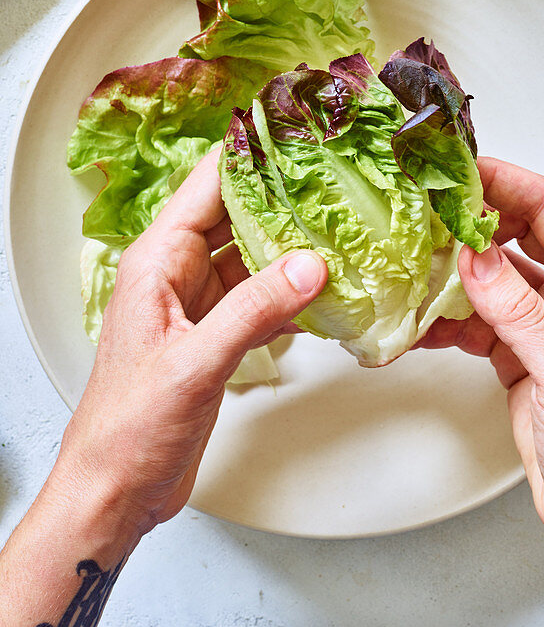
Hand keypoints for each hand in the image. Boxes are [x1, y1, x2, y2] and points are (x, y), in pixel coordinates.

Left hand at [54, 152, 326, 541]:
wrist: (115, 490)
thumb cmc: (128, 428)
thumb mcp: (194, 364)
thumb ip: (253, 311)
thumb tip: (309, 265)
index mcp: (157, 261)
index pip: (208, 184)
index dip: (252, 155)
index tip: (299, 136)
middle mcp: (178, 273)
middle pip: (238, 214)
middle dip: (286, 197)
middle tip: (339, 181)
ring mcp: (200, 303)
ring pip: (254, 254)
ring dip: (295, 246)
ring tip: (345, 230)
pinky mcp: (217, 334)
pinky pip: (262, 296)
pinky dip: (294, 292)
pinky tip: (328, 290)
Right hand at [420, 156, 543, 545]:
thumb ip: (522, 315)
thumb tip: (478, 259)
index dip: (509, 182)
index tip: (463, 170)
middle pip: (521, 230)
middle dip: (474, 216)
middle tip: (428, 206)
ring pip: (495, 271)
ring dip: (455, 266)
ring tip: (414, 258)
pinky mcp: (523, 349)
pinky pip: (480, 315)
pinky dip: (448, 314)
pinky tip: (420, 318)